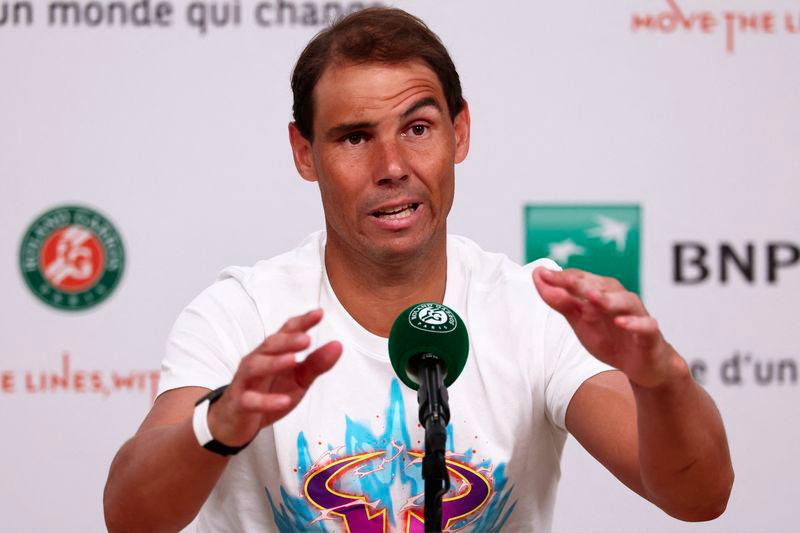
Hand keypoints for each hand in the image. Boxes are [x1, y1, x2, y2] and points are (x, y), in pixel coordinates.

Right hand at [207, 309, 341, 446]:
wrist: (236, 421)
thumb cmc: (269, 392)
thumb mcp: (298, 379)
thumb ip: (316, 363)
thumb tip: (338, 345)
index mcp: (272, 352)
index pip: (286, 332)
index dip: (301, 322)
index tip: (319, 313)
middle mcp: (257, 360)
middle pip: (270, 345)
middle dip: (287, 340)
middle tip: (307, 339)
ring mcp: (246, 381)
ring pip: (255, 367)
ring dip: (274, 363)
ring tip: (293, 360)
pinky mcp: (240, 403)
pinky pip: (251, 400)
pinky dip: (267, 401)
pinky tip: (283, 401)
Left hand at [532, 267, 684, 388]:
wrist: (642, 365)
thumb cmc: (610, 337)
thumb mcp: (580, 321)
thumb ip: (560, 301)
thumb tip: (538, 278)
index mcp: (601, 293)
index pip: (580, 279)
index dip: (561, 277)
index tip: (541, 274)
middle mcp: (619, 299)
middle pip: (601, 286)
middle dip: (581, 283)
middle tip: (562, 280)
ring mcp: (636, 315)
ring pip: (625, 301)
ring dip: (608, 299)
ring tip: (591, 297)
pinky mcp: (651, 334)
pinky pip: (646, 325)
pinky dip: (634, 323)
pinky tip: (621, 322)